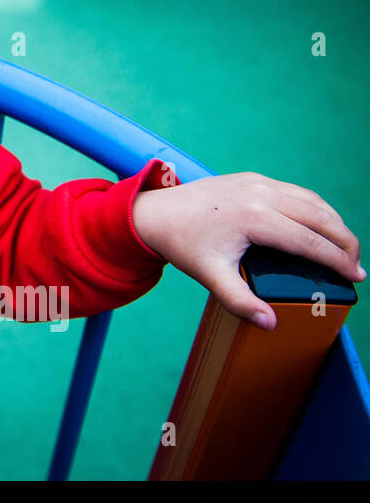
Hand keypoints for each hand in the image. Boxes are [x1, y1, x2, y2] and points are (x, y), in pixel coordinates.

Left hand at [133, 170, 362, 329]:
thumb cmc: (182, 244)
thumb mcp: (209, 276)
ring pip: (311, 200)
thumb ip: (240, 301)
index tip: (357, 278)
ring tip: (344, 249)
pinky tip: (319, 226)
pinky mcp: (252, 178)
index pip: (310, 242)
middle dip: (344, 242)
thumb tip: (270, 324)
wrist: (153, 213)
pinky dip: (315, 209)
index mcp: (255, 218)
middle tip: (356, 267)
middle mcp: (261, 195)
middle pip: (320, 218)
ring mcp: (257, 183)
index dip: (338, 261)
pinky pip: (295, 191)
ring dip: (333, 223)